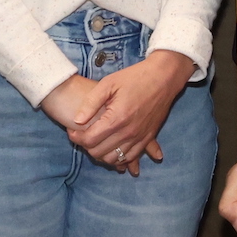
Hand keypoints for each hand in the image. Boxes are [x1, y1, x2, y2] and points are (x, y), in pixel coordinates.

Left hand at [67, 50, 194, 173]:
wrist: (164, 77)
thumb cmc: (135, 77)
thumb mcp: (108, 83)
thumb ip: (91, 103)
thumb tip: (77, 121)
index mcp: (116, 118)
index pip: (89, 140)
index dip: (76, 137)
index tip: (72, 130)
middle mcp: (128, 132)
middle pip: (99, 152)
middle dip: (86, 146)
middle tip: (83, 135)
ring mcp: (139, 137)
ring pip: (114, 159)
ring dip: (101, 154)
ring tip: (97, 141)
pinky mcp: (148, 137)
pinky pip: (131, 157)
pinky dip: (119, 158)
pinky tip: (113, 149)